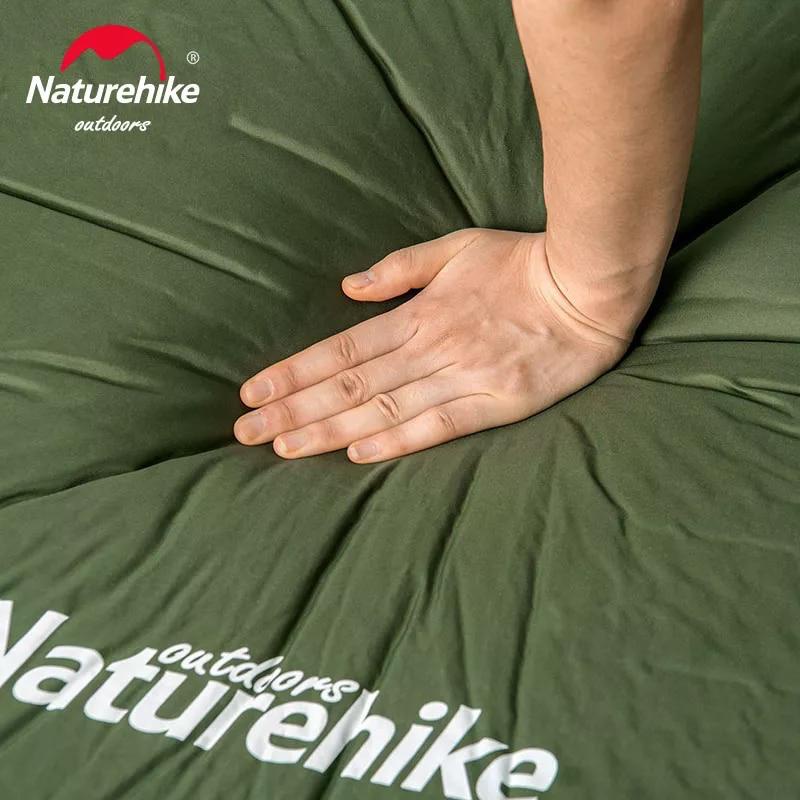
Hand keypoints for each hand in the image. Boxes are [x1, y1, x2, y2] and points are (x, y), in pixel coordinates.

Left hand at [234, 229, 630, 461]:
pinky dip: (396, 441)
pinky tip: (356, 455)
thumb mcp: (458, 247)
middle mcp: (432, 349)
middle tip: (245, 433)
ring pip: (384, 408)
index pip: (341, 348)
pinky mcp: (496, 405)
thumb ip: (401, 270)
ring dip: (330, 430)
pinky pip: (438, 426)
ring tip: (283, 448)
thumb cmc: (522, 263)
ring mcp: (464, 379)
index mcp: (420, 313)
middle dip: (294, 409)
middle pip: (350, 383)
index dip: (293, 372)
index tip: (252, 392)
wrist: (590, 288)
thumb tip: (349, 287)